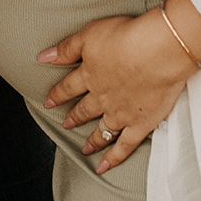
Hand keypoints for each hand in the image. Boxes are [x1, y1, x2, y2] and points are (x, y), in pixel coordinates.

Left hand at [38, 10, 197, 173]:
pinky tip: (105, 167)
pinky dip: (114, 158)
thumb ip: (66, 48)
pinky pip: (125, 146)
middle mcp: (102, 97)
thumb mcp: (90, 34)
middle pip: (85, 109)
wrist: (158, 51)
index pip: (68, 87)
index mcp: (90, 74)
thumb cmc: (127, 36)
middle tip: (67, 124)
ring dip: (92, 140)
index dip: (58, 94)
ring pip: (102, 130)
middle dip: (75, 116)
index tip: (49, 101)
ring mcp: (121, 113)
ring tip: (85, 148)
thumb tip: (42, 57)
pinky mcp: (141, 123)